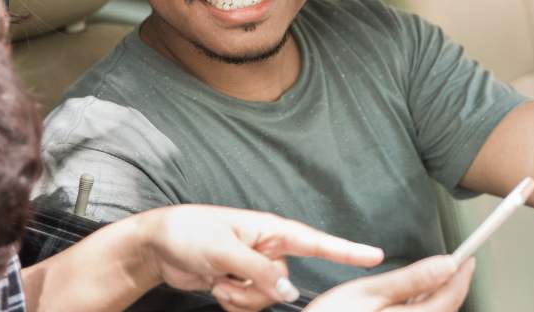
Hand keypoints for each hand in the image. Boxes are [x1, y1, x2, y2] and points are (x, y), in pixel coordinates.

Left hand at [133, 205, 384, 311]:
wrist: (158, 245)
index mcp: (269, 230)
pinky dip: (232, 302)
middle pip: (285, 283)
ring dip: (240, 297)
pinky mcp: (240, 283)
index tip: (375, 255)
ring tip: (218, 280)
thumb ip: (260, 273)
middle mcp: (267, 249)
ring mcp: (253, 267)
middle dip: (256, 289)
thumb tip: (290, 293)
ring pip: (267, 298)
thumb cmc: (189, 233)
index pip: (315, 241)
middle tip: (227, 277)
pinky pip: (250, 305)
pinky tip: (215, 286)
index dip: (346, 250)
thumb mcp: (224, 251)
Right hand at [304, 255, 474, 310]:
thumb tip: (445, 265)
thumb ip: (410, 279)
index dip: (462, 275)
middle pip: (444, 310)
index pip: (450, 298)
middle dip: (449, 287)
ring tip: (424, 281)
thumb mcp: (368, 291)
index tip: (467, 258)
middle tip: (449, 264)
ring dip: (433, 299)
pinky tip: (406, 300)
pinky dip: (418, 308)